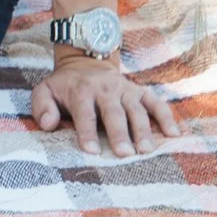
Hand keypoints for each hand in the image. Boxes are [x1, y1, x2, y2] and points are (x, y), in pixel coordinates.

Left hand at [31, 56, 182, 156]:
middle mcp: (106, 89)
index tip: (91, 151)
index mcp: (81, 91)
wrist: (86, 62)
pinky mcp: (141, 91)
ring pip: (137, 109)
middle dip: (119, 133)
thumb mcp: (45, 91)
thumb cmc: (65, 87)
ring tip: (147, 150)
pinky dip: (166, 117)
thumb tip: (48, 125)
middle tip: (125, 154)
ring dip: (143, 129)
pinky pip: (156, 103)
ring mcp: (126, 89)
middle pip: (114, 113)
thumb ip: (42, 107)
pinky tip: (174, 134)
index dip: (88, 132)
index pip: (85, 113)